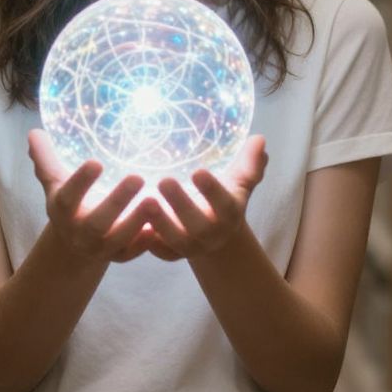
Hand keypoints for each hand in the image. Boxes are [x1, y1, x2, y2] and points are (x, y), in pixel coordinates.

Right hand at [27, 128, 163, 263]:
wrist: (72, 246)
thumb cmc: (68, 203)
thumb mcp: (54, 182)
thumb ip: (45, 158)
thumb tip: (34, 131)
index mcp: (63, 210)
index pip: (68, 197)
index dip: (80, 182)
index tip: (96, 162)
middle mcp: (80, 232)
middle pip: (97, 222)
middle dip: (117, 202)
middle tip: (137, 177)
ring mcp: (101, 247)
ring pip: (119, 239)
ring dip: (137, 222)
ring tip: (156, 200)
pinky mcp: (120, 256)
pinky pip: (134, 253)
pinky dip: (146, 242)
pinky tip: (162, 226)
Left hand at [143, 136, 267, 261]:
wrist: (218, 237)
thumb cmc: (225, 199)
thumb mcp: (239, 182)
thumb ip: (249, 162)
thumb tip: (259, 138)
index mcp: (229, 213)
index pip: (224, 203)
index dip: (212, 190)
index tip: (198, 171)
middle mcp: (211, 233)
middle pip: (197, 224)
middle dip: (181, 204)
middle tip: (163, 181)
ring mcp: (190, 246)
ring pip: (175, 240)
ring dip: (160, 223)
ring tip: (144, 201)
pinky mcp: (171, 253)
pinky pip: (158, 252)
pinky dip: (145, 242)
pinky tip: (132, 225)